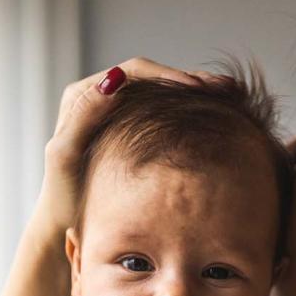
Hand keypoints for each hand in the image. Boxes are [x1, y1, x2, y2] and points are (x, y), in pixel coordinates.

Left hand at [27, 58, 227, 248]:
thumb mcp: (67, 154)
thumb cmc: (64, 195)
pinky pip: (164, 110)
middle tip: (226, 86)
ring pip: (162, 92)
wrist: (65, 222)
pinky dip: (191, 107)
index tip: (199, 88)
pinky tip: (218, 110)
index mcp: (83, 93)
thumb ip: (85, 114)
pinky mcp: (131, 129)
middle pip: (153, 77)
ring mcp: (117, 112)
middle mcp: (100, 95)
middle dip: (190, 79)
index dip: (169, 76)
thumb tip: (114, 78)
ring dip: (196, 89)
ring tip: (231, 92)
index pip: (133, 73)